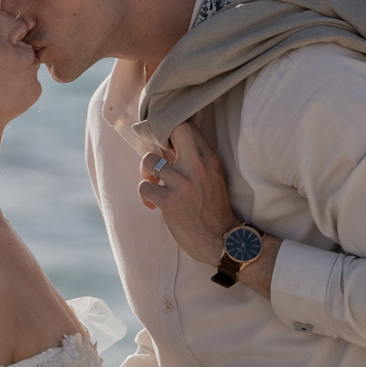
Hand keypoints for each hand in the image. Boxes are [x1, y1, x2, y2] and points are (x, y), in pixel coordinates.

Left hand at [138, 122, 279, 295]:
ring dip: (146, 173)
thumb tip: (169, 144)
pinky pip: (143, 187)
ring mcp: (182, 184)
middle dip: (158, 139)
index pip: (188, 126)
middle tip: (158, 156)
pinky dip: (145, 195)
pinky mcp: (169, 202)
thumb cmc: (214, 208)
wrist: (222, 240)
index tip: (166, 144)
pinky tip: (153, 203)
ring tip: (153, 184)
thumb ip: (197, 159)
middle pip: (173, 130)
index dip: (171, 130)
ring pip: (148, 160)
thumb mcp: (214, 176)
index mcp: (209, 159)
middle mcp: (197, 167)